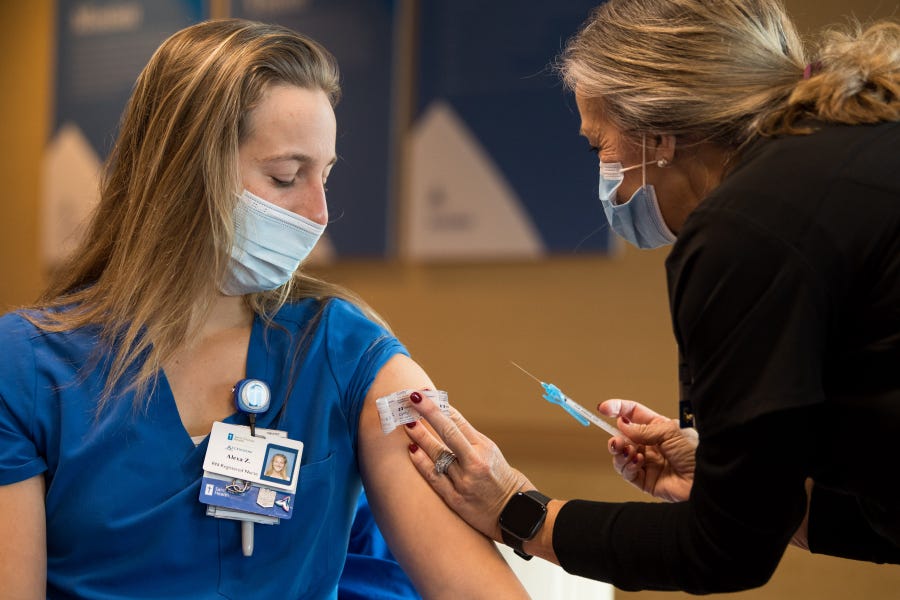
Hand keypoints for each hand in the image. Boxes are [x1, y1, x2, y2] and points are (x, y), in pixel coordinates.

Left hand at [402, 392, 529, 540]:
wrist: (515, 513)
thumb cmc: (501, 479)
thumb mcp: (491, 453)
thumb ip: (468, 440)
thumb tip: (443, 419)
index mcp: (485, 447)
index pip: (458, 421)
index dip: (439, 405)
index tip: (424, 394)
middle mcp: (475, 462)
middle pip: (448, 432)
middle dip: (429, 412)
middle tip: (412, 397)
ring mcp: (465, 481)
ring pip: (438, 454)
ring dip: (420, 437)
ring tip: (407, 423)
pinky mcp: (456, 499)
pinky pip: (435, 478)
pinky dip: (422, 463)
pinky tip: (411, 450)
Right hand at [598, 398, 697, 502]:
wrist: (705, 481)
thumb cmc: (697, 453)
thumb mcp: (670, 432)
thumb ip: (643, 429)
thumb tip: (622, 425)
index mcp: (659, 428)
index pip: (634, 414)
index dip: (618, 409)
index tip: (603, 408)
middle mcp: (652, 445)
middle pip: (624, 437)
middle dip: (617, 437)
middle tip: (616, 440)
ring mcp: (648, 463)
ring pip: (622, 455)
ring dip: (620, 452)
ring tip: (627, 451)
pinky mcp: (645, 481)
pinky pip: (627, 472)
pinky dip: (627, 466)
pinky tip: (636, 462)